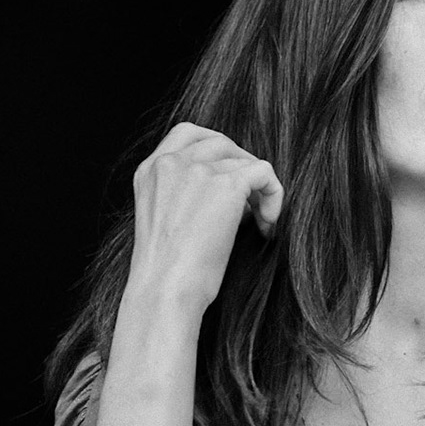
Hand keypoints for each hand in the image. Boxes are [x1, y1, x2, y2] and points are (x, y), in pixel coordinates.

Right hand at [127, 121, 285, 313]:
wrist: (165, 291)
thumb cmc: (168, 272)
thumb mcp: (165, 220)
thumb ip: (185, 194)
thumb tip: (231, 190)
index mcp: (150, 170)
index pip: (188, 135)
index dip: (218, 153)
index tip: (229, 183)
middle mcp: (170, 163)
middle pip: (221, 142)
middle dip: (241, 169)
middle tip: (250, 205)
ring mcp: (197, 170)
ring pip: (245, 160)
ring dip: (258, 189)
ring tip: (259, 222)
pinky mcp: (226, 185)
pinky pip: (265, 172)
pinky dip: (274, 196)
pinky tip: (268, 225)